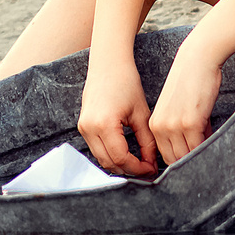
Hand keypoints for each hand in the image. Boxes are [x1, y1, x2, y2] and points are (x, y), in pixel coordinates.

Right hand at [77, 54, 158, 176]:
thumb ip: (147, 142)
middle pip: (109, 163)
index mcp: (105, 124)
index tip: (151, 169)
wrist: (108, 64)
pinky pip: (96, 149)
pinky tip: (125, 153)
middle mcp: (89, 128)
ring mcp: (83, 128)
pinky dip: (110, 155)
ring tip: (138, 163)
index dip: (138, 168)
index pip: (121, 158)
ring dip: (119, 164)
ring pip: (101, 159)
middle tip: (146, 168)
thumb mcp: (141, 114)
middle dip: (129, 170)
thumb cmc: (126, 83)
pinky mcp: (83, 126)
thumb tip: (152, 163)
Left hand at [149, 51, 223, 165]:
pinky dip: (206, 148)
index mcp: (154, 124)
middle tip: (202, 158)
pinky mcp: (191, 123)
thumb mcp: (177, 108)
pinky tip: (212, 140)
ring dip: (198, 155)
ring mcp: (174, 126)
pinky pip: (198, 147)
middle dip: (189, 161)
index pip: (165, 155)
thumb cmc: (190, 80)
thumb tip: (196, 148)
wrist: (197, 59)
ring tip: (208, 148)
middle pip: (174, 159)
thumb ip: (182, 130)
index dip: (180, 160)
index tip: (191, 160)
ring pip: (185, 156)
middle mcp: (160, 127)